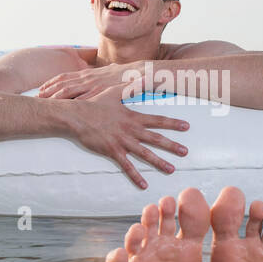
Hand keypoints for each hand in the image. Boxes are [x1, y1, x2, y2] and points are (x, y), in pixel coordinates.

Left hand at [38, 63, 137, 100]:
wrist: (140, 73)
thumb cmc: (124, 76)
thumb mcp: (107, 74)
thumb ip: (97, 78)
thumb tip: (91, 80)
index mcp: (89, 73)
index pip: (66, 76)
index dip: (52, 82)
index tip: (42, 87)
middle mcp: (89, 77)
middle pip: (64, 83)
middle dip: (50, 89)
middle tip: (38, 95)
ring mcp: (95, 84)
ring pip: (72, 89)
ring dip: (58, 96)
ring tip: (46, 101)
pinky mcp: (102, 92)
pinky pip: (85, 98)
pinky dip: (74, 102)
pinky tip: (66, 107)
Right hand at [69, 85, 188, 189]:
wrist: (76, 116)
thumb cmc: (94, 104)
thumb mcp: (114, 92)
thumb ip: (131, 87)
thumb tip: (144, 77)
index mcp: (132, 117)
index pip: (157, 120)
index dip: (172, 123)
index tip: (186, 126)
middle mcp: (130, 130)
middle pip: (155, 138)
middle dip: (171, 145)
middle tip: (185, 152)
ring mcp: (122, 141)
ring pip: (144, 153)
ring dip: (159, 162)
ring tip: (171, 169)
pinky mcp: (112, 151)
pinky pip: (126, 166)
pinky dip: (136, 176)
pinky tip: (144, 184)